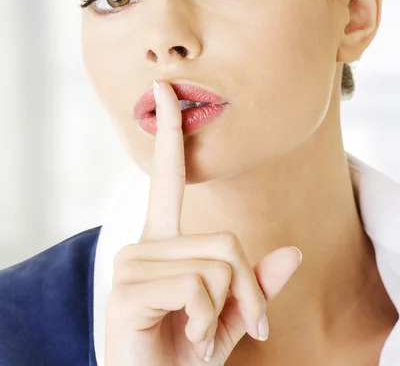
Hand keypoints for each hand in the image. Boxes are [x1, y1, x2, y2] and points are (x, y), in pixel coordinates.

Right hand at [104, 80, 301, 364]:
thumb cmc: (183, 354)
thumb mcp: (230, 316)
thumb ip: (256, 284)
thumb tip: (293, 252)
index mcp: (164, 242)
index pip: (168, 175)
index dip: (170, 132)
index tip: (164, 90)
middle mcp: (144, 242)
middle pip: (226, 240)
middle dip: (247, 290)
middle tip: (240, 326)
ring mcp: (132, 262)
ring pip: (217, 264)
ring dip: (226, 309)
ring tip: (202, 334)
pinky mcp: (127, 286)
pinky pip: (198, 287)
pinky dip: (207, 321)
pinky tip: (186, 337)